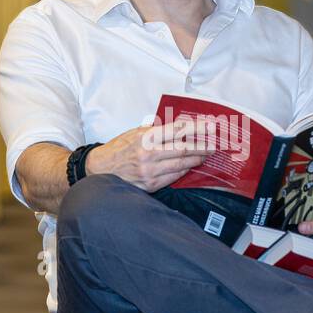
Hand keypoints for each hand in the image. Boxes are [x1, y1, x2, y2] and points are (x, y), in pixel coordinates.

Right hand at [85, 118, 209, 191]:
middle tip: (213, 146)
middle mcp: (149, 154)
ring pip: (181, 165)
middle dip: (202, 148)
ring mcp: (150, 171)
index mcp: (146, 137)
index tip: (209, 127)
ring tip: (204, 156)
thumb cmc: (119, 149)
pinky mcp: (150, 185)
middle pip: (184, 150)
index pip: (178, 130)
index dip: (197, 129)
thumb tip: (180, 128)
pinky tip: (188, 167)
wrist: (100, 169)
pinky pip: (173, 178)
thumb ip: (157, 130)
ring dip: (195, 161)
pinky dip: (182, 171)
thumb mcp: (135, 132)